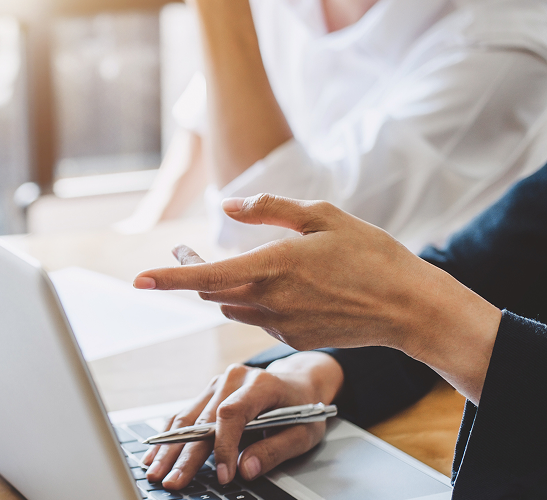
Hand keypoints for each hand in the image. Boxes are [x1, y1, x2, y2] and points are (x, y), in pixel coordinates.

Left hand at [133, 193, 500, 403]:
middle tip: (182, 251)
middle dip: (192, 272)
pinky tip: (282, 286)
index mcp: (272, 266)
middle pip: (211, 290)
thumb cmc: (371, 254)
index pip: (205, 276)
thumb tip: (227, 205)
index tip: (139, 279)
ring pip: (232, 305)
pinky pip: (258, 317)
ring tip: (228, 264)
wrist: (408, 308)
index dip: (168, 277)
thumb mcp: (322, 215)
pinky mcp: (292, 337)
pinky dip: (255, 300)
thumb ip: (269, 210)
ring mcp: (279, 323)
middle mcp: (269, 300)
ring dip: (222, 287)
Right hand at [143, 353, 342, 488]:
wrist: (298, 383)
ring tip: (155, 471)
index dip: (224, 446)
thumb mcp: (304, 433)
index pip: (232, 414)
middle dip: (185, 455)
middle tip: (173, 481)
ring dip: (169, 448)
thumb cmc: (303, 408)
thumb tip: (246, 470)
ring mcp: (217, 383)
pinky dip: (169, 437)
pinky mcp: (208, 392)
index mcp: (261, 384)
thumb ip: (276, 451)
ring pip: (187, 418)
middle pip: (203, 419)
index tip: (223, 475)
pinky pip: (184, 415)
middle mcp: (234, 379)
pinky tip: (155, 454)